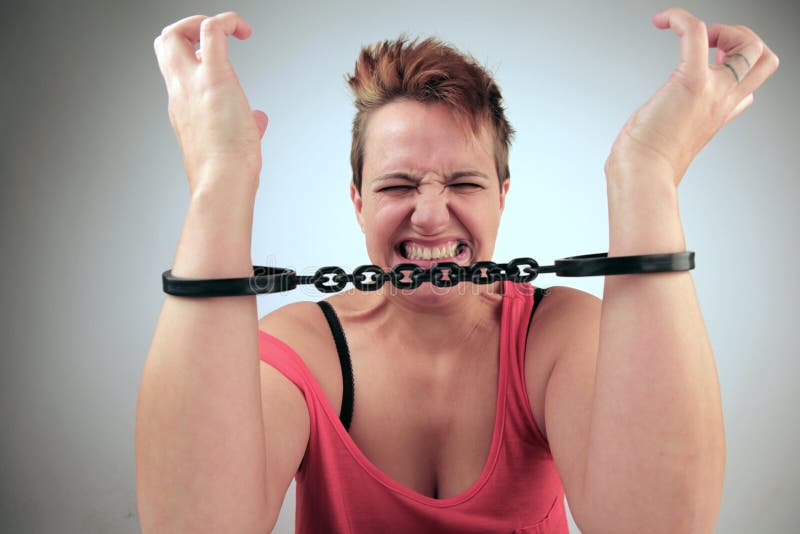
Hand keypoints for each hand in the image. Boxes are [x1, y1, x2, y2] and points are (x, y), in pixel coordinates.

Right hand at [154, 12, 267, 193]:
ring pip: (174, 33)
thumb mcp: (232, 142)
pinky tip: (245, 31)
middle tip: (216, 36)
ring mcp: (193, 84)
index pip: (175, 67)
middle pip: (164, 43)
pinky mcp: (215, 79)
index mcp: (183, 106)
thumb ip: (244, 125)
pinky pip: (212, 32)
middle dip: (187, 28)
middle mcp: (181, 91)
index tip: (217, 58)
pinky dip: (227, 21)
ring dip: (202, 21)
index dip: (192, 53)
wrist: (222, 183)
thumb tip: (257, 120)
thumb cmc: (227, 172)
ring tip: (232, 29)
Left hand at [606, 7, 778, 185]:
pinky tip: (661, 21)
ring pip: (750, 44)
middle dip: (742, 39)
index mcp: (718, 115)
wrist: (641, 174)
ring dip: (724, 28)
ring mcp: (712, 90)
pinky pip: (696, 32)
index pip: (749, 88)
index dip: (735, 69)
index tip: (708, 65)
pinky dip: (681, 18)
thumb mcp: (674, 143)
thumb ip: (681, 128)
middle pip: (764, 59)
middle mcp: (723, 101)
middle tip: (709, 45)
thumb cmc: (646, 162)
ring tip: (694, 36)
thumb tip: (674, 114)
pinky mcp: (690, 81)